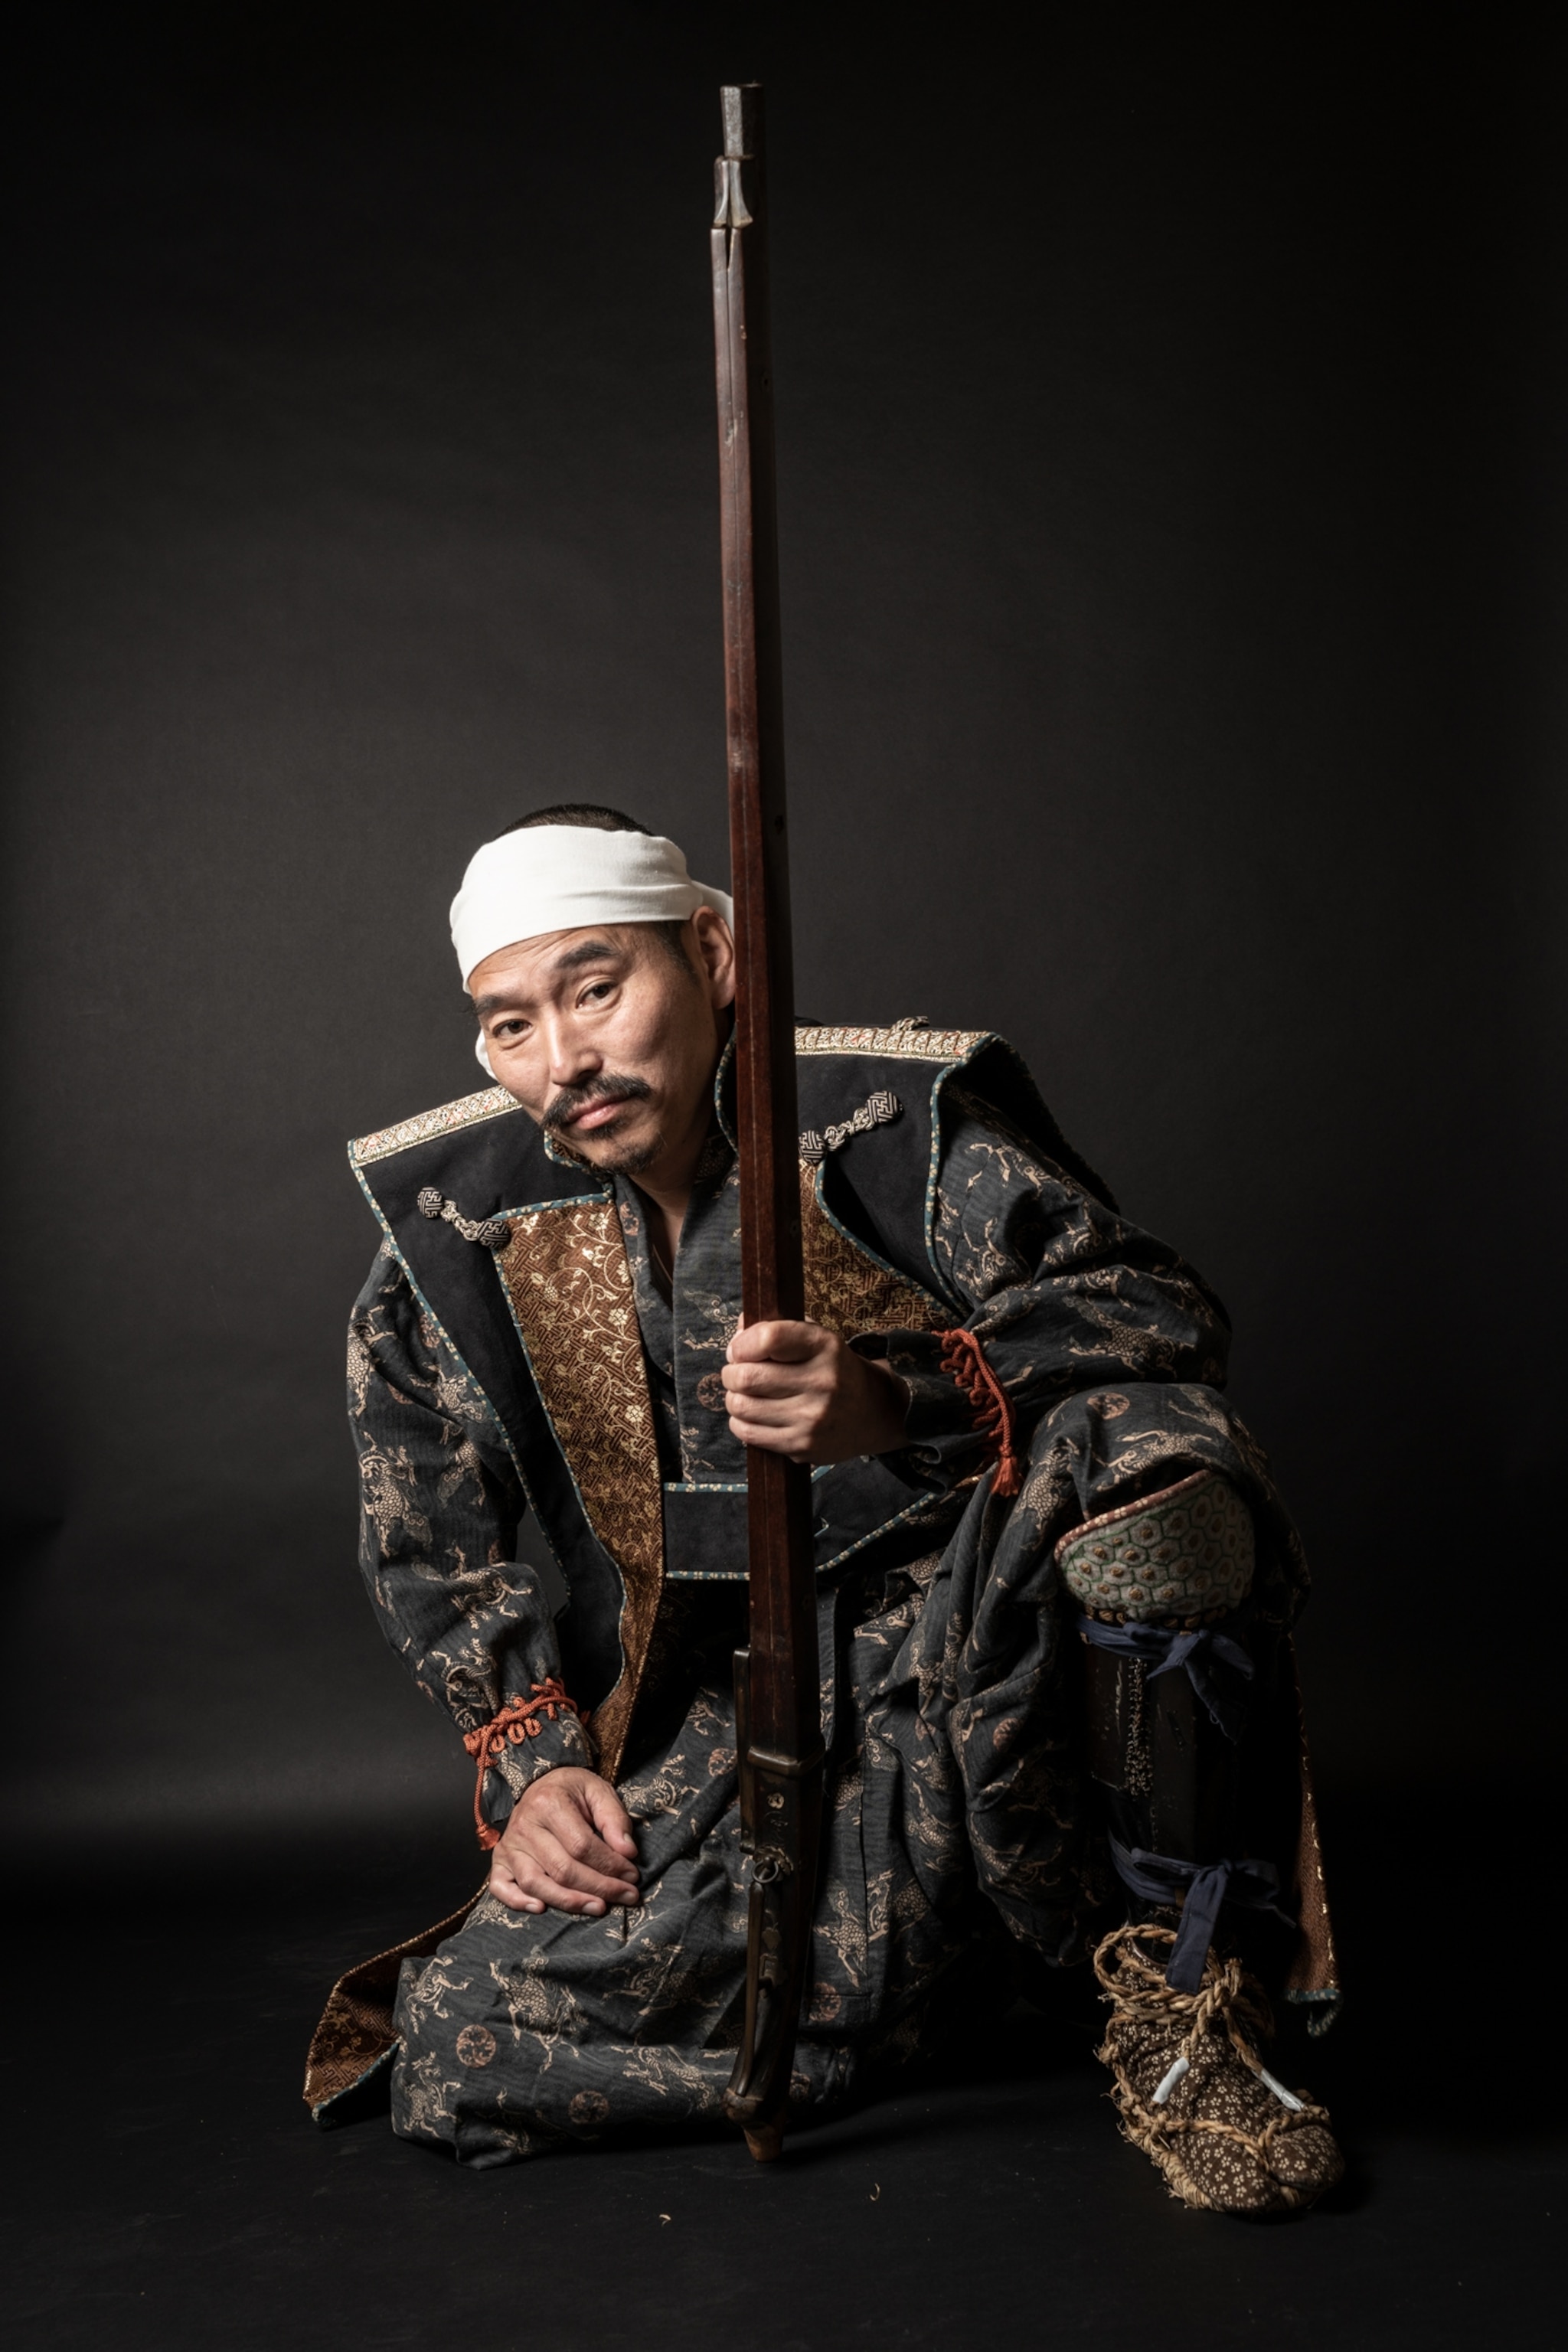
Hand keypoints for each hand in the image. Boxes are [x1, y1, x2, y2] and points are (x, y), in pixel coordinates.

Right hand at [489, 1766, 639, 1915]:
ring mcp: (509, 1845)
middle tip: (626, 1895)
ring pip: (536, 1884)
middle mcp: (524, 1825)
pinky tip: (541, 1908)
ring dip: (570, 1902)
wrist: (541, 1785)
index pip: (582, 1846)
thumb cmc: (572, 1791)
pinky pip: (501, 1887)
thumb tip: (628, 1852)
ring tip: (599, 1907)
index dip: (611, 1865)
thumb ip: (614, 1819)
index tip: (633, 1875)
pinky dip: (517, 1902)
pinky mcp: (500, 1860)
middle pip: (563, 1869)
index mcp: (549, 1803)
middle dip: (599, 1887)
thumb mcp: (598, 1791)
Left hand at [722, 1319, 908, 1463]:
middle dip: (731, 1373)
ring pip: (742, 1406)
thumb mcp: (816, 1339)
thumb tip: (737, 1334)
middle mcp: (822, 1382)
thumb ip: (776, 1329)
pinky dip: (740, 1422)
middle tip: (736, 1372)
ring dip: (734, 1398)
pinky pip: (748, 1433)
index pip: (768, 1338)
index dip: (741, 1343)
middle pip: (746, 1376)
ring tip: (746, 1394)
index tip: (739, 1349)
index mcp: (825, 1346)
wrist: (873, 1413)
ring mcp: (812, 1418)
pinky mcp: (802, 1445)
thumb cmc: (834, 1370)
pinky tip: (753, 1415)